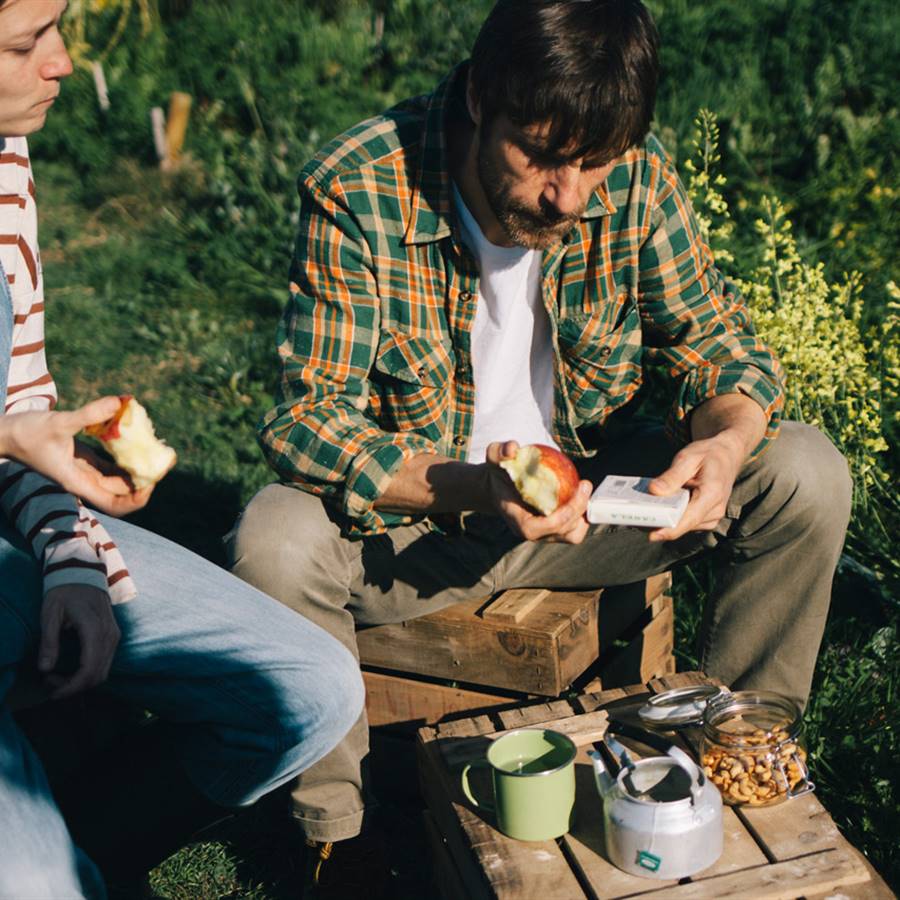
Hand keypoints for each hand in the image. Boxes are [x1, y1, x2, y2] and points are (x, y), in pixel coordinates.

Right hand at [3, 397, 151, 515]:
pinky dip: (122, 454)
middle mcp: (83, 480)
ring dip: (135, 468)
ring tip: (154, 451)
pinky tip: (134, 440)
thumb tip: (118, 402)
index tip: (152, 481)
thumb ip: (88, 414)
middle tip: (162, 462)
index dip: (136, 498)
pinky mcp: (81, 459)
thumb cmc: (26, 432)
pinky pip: (109, 462)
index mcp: (78, 482)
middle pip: (121, 492)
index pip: (114, 504)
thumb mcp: (58, 422)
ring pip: (117, 477)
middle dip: (143, 480)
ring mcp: (83, 470)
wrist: (4, 433)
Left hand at [38, 584, 120, 698]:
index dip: (71, 687)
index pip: (89, 670)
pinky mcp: (113, 636)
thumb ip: (49, 641)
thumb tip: (45, 669)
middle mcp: (110, 635)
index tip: (52, 692)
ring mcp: (114, 635)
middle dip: (74, 687)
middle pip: (98, 675)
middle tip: (50, 683)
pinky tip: (71, 669)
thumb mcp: (51, 614)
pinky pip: (105, 663)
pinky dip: (89, 673)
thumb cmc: (64, 591)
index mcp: (95, 629)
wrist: (83, 573)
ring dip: (81, 681)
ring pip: (103, 671)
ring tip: (58, 677)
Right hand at [485, 440, 592, 543]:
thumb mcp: (494, 458)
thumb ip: (498, 451)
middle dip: (578, 508)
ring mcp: (544, 535)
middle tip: (585, 484)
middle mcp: (533, 534)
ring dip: (582, 514)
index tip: (577, 488)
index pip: (546, 525)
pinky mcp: (554, 532)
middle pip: (564, 530)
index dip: (565, 512)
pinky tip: (582, 497)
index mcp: (519, 521)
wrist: (499, 488)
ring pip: (573, 535)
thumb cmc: (499, 473)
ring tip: (583, 491)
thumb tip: (513, 449)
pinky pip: (575, 531)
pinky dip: (582, 516)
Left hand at [645, 430, 744, 541]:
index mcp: (712, 494)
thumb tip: (654, 491)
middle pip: (681, 525)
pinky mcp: (704, 519)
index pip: (688, 519)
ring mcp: (710, 517)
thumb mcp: (688, 457)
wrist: (726, 456)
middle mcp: (714, 510)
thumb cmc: (707, 455)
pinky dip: (668, 516)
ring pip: (680, 526)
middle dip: (657, 522)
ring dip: (661, 520)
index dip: (668, 529)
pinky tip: (653, 508)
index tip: (649, 534)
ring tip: (638, 510)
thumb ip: (672, 476)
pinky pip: (683, 522)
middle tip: (631, 517)